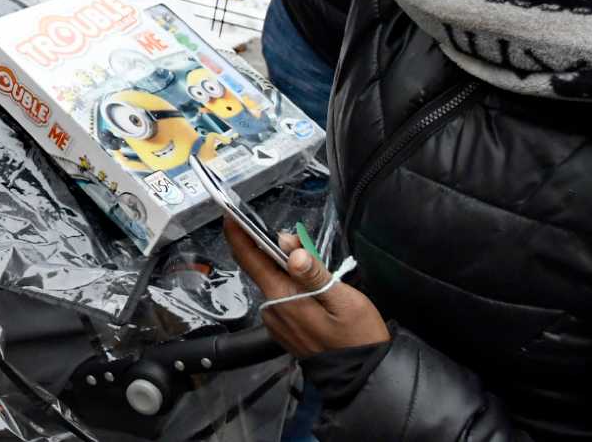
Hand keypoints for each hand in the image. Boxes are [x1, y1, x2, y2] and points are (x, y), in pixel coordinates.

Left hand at [224, 220, 389, 356]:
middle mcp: (272, 309)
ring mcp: (276, 321)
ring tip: (316, 271)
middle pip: (264, 267)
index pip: (250, 259)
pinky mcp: (284, 328)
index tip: (230, 213)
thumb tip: (290, 250)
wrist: (361, 378)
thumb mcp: (344, 301)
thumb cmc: (358, 338)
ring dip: (287, 270)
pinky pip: (282, 298)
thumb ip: (315, 274)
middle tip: (305, 245)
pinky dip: (292, 286)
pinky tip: (313, 291)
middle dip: (277, 250)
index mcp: (282, 297)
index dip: (238, 234)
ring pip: (274, 282)